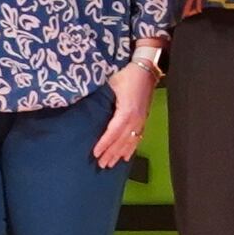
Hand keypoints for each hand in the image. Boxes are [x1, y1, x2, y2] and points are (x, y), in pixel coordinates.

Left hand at [94, 50, 158, 167]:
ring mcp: (141, 120)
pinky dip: (132, 148)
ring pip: (130, 141)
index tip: (96, 153)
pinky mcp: (144, 119)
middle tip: (101, 165)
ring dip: (120, 154)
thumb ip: (101, 97)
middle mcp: (135, 119)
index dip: (105, 144)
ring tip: (111, 164)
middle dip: (111, 153)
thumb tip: (87, 106)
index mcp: (126, 111)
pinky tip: (127, 157)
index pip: (113, 132)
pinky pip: (138, 137)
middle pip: (122, 140)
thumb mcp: (112, 83)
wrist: (146, 70)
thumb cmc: (127, 75)